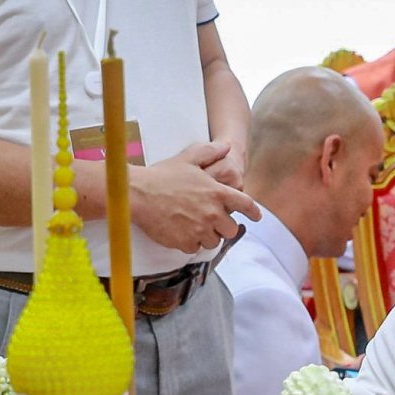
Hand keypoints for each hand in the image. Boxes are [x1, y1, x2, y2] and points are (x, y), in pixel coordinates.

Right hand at [129, 144, 260, 252]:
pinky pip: (195, 248)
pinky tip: (181, 232)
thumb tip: (226, 146)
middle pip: (232, 229)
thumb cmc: (161, 176)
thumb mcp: (187, 158)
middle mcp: (212, 213)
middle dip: (224, 226)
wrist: (137, 195)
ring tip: (193, 225)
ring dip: (207, 235)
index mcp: (216, 192)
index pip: (245, 204)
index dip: (253, 212)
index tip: (257, 217)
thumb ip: (209, 152)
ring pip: (214, 241)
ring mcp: (200, 229)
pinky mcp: (186, 242)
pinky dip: (190, 243)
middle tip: (212, 221)